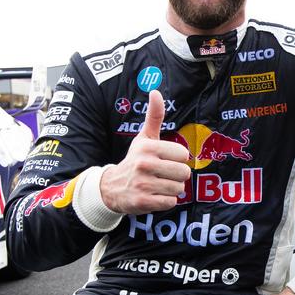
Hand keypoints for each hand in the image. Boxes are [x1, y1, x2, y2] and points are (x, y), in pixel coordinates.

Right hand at [99, 89, 190, 213]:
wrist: (111, 187)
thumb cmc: (134, 159)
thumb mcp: (143, 137)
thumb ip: (154, 116)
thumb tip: (155, 91)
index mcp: (148, 147)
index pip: (183, 155)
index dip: (177, 159)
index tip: (165, 160)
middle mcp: (144, 164)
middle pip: (184, 173)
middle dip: (177, 176)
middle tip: (163, 175)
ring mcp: (143, 184)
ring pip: (178, 189)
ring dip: (171, 189)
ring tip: (157, 185)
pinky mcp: (142, 202)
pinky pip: (170, 203)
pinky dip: (165, 201)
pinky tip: (154, 195)